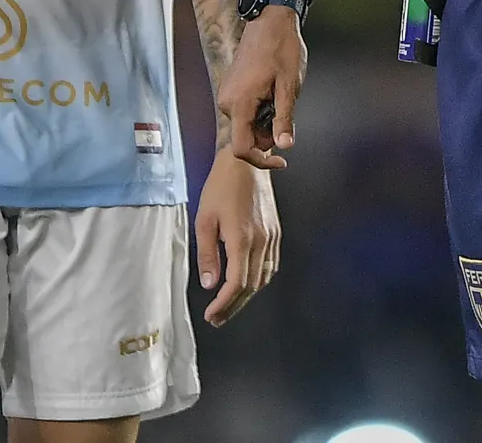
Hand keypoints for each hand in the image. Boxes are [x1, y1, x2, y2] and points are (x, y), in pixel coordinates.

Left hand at [195, 153, 281, 325]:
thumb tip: (209, 284)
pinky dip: (259, 280)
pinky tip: (247, 283)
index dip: (224, 304)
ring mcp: (272, 237)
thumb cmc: (220, 187)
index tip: (212, 315)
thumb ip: (207, 254)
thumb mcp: (205, 219)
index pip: (237, 284)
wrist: (247, 161)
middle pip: (251, 286)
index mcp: (242, 239)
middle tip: (217, 318)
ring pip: (264, 278)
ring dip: (247, 296)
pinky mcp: (276, 232)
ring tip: (229, 305)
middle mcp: (261, 241)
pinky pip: (271, 265)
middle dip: (234, 306)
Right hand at [217, 8, 307, 169]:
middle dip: (268, 133)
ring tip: (280, 94)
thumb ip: (284, 118)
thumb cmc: (281, 48)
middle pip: (246, 136)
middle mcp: (227, 102)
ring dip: (265, 119)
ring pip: (246, 123)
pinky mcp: (230, 88)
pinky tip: (272, 90)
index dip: (262, 161)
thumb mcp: (289, 86)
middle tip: (286, 110)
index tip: (283, 160)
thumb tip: (284, 147)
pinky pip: (244, 110)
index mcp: (239, 104)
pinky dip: (260, 109)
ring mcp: (227, 94)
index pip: (242, 148)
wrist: (270, 19)